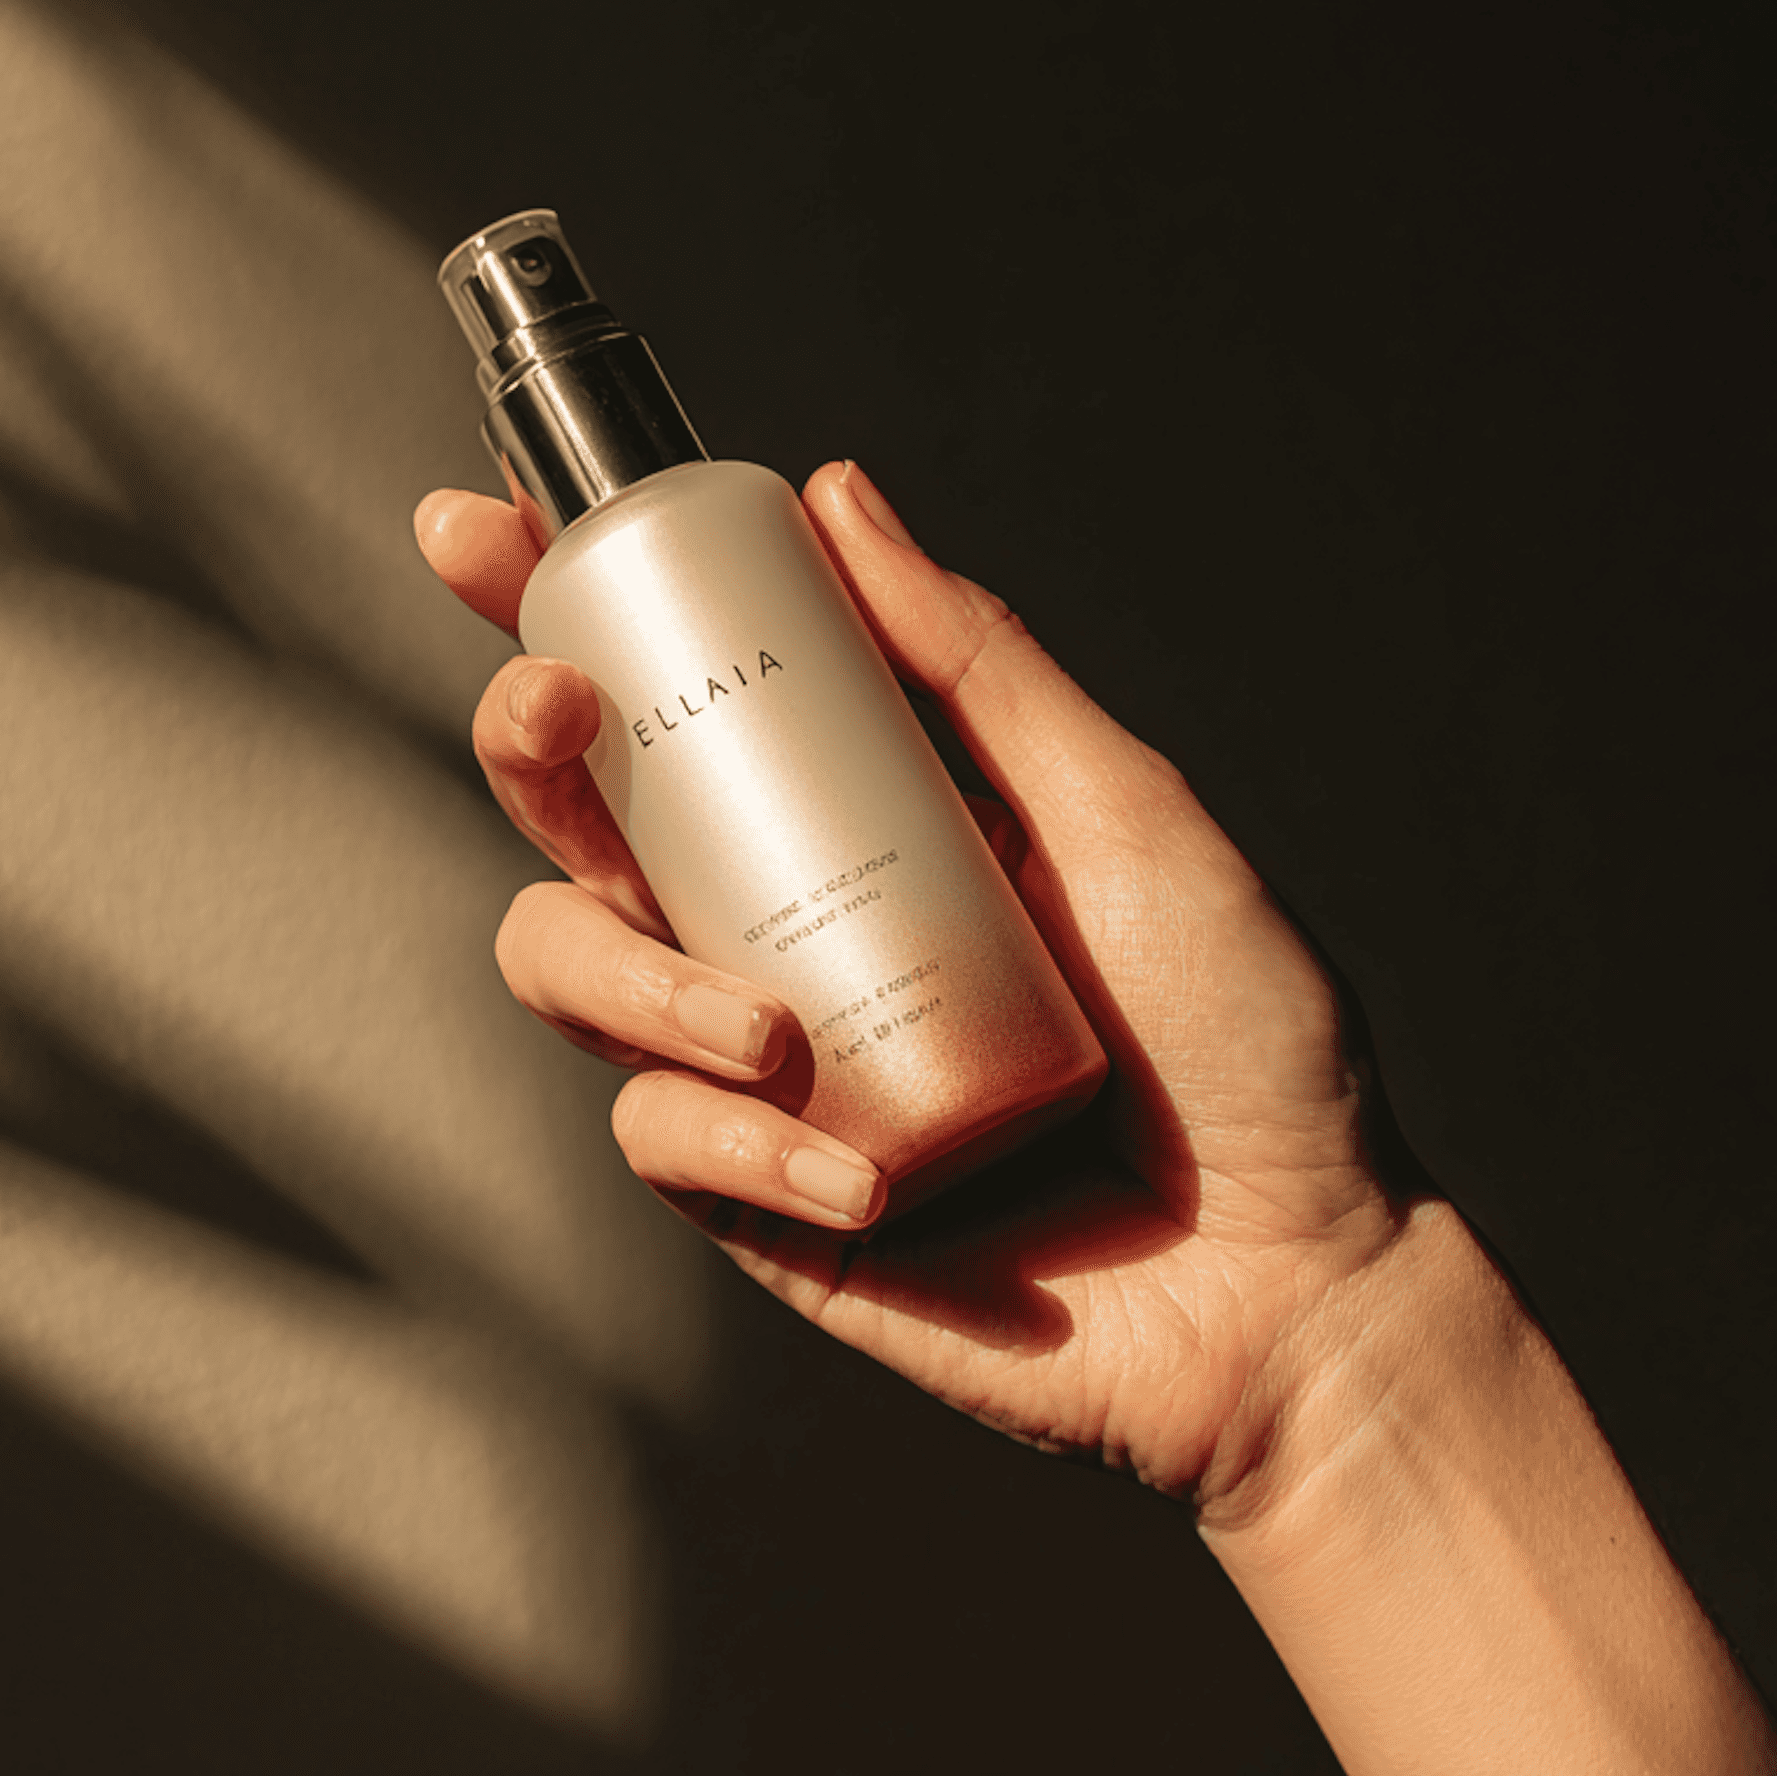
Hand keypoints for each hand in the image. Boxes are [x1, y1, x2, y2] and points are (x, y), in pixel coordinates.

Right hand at [413, 460, 1414, 1494]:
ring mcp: (760, 1066)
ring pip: (569, 972)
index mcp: (855, 819)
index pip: (678, 695)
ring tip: (769, 1034)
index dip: (556, 607)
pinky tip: (863, 1175)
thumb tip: (839, 495)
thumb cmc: (1239, 1041)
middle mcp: (783, 926)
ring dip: (634, 982)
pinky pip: (662, 1143)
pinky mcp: (760, 1196)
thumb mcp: (1120, 811)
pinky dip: (743, 1147)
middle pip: (573, 819)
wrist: (1289, 1280)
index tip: (487, 525)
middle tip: (564, 717)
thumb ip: (976, 663)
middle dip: (525, 749)